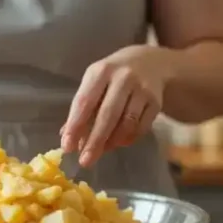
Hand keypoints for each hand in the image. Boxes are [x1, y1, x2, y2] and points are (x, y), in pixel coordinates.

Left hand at [61, 46, 168, 167]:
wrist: (150, 62)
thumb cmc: (113, 76)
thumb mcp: (94, 82)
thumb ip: (81, 108)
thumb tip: (67, 137)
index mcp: (101, 71)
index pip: (85, 101)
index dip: (75, 126)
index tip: (67, 147)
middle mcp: (123, 78)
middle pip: (107, 115)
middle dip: (95, 141)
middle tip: (85, 161)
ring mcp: (142, 89)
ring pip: (126, 123)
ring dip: (112, 142)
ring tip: (102, 150)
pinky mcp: (156, 102)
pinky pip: (141, 127)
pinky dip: (128, 139)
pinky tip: (119, 142)